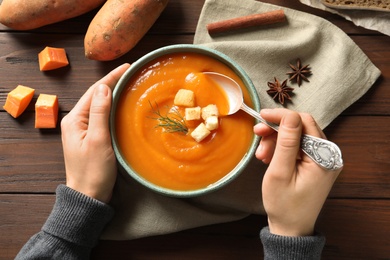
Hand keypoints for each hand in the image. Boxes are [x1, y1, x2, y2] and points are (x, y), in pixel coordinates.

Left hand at [61, 63, 129, 202]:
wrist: (89, 196)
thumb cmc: (93, 171)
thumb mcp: (98, 140)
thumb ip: (99, 112)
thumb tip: (103, 86)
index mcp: (74, 120)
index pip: (94, 91)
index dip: (111, 77)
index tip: (127, 66)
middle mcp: (76, 122)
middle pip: (96, 96)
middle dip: (113, 82)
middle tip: (131, 73)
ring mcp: (83, 130)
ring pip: (100, 106)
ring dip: (113, 94)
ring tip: (129, 84)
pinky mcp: (91, 138)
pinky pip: (102, 117)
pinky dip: (113, 108)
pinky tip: (122, 105)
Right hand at [254, 108, 341, 236]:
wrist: (291, 227)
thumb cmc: (284, 204)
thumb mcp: (280, 172)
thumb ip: (286, 142)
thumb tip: (289, 115)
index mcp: (324, 157)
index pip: (304, 122)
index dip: (282, 116)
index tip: (261, 117)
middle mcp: (328, 154)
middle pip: (301, 127)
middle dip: (277, 130)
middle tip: (258, 137)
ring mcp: (323, 159)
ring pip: (297, 136)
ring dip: (277, 141)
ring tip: (262, 156)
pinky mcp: (316, 163)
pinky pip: (298, 147)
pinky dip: (282, 149)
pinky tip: (270, 158)